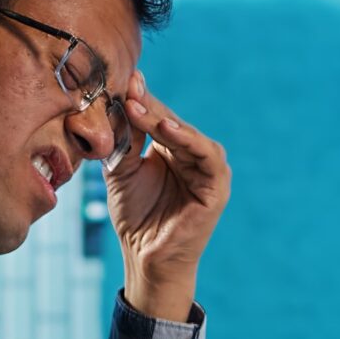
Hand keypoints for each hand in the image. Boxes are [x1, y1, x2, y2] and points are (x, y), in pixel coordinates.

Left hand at [103, 76, 229, 322]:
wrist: (144, 257)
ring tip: (139, 108)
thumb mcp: (122, 171)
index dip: (141, 100)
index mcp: (171, 149)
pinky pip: (207, 156)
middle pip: (172, 122)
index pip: (158, 118)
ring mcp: (207, 170)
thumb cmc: (134, 217)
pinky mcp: (217, 186)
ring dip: (165, 120)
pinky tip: (169, 130)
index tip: (124, 81)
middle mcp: (191, 155)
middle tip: (129, 89)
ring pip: (188, 135)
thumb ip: (125, 140)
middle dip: (150, 106)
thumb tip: (123, 101)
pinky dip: (190, 140)